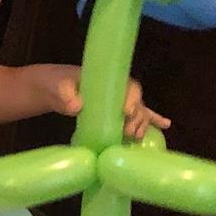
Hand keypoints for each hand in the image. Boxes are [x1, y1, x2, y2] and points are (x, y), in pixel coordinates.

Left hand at [39, 65, 171, 139]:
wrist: (51, 88)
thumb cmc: (55, 83)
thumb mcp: (57, 86)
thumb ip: (65, 94)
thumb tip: (76, 107)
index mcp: (108, 79)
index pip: (129, 86)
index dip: (132, 99)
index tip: (126, 112)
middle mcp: (117, 90)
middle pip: (138, 103)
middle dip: (137, 118)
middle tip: (128, 132)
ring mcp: (117, 101)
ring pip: (139, 112)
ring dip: (141, 125)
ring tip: (135, 136)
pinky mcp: (114, 112)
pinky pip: (135, 115)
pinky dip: (151, 120)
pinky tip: (165, 126)